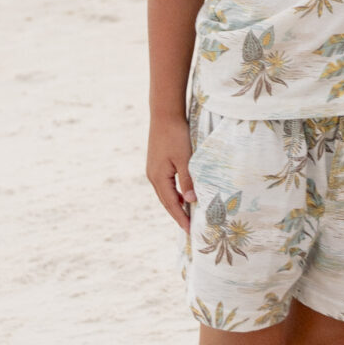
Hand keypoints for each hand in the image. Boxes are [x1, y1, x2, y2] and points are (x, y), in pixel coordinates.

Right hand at [146, 114, 195, 229]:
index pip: (171, 204)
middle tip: (189, 228)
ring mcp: (153, 170)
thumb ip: (188, 181)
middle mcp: (152, 176)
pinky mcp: (156, 163)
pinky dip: (173, 193)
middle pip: (166, 201)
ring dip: (175, 204)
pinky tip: (182, 195)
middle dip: (177, 215)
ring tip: (187, 215)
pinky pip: (165, 184)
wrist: (164, 114)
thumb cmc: (176, 135)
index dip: (181, 217)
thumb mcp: (185, 159)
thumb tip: (191, 202)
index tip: (190, 230)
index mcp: (158, 177)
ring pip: (165, 193)